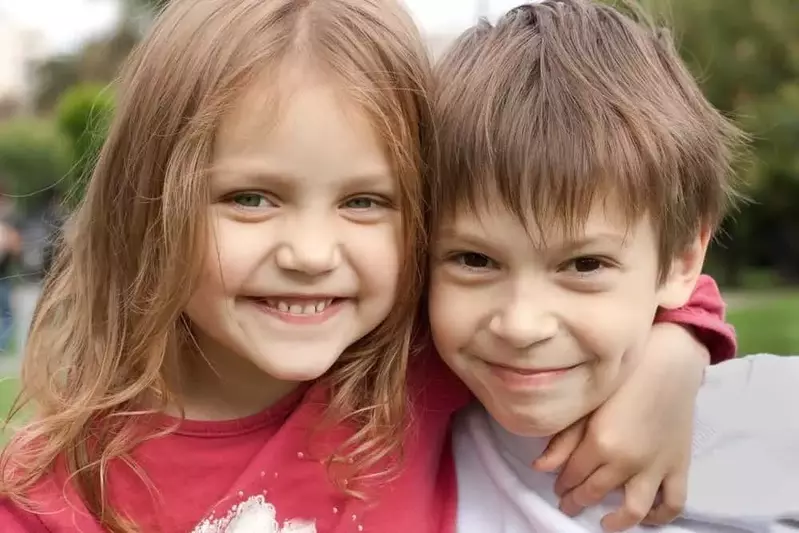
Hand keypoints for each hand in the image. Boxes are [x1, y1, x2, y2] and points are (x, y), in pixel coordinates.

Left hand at [533, 323, 707, 531]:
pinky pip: (672, 503)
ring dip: (616, 521)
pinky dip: (659, 516)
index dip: (562, 485)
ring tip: (604, 522)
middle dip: (577, 501)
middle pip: (596, 492)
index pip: (573, 476)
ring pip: (634, 509)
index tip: (557, 488)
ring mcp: (655, 467)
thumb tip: (539, 467)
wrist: (669, 362)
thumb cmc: (624, 377)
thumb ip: (563, 439)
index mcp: (600, 444)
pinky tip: (645, 517)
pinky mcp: (679, 465)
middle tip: (569, 503)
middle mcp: (627, 462)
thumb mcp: (587, 404)